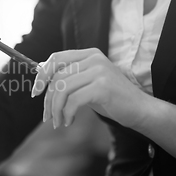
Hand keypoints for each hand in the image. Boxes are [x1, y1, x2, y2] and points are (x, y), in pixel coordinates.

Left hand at [31, 48, 152, 129]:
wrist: (140, 110)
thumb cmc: (111, 98)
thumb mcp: (87, 83)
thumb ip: (69, 76)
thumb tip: (41, 72)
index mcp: (89, 54)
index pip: (56, 58)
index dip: (42, 75)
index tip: (35, 92)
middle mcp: (94, 58)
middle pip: (57, 77)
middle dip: (48, 99)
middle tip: (47, 116)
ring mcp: (99, 71)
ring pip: (62, 89)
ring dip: (56, 109)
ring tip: (58, 122)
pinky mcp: (103, 86)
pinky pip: (73, 100)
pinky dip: (67, 113)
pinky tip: (69, 121)